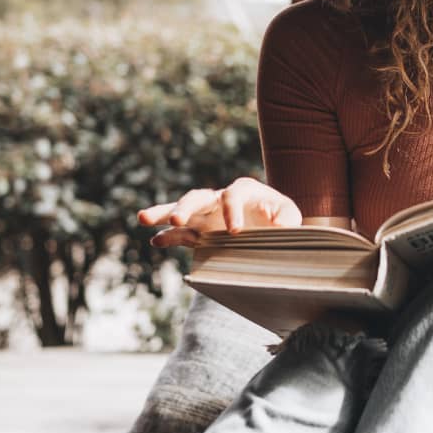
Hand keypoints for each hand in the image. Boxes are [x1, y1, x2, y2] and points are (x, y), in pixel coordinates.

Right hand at [138, 177, 301, 247]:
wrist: (274, 228)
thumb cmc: (282, 218)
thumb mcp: (290, 216)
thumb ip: (287, 219)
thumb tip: (278, 227)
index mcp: (244, 191)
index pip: (232, 195)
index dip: (232, 211)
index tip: (234, 232)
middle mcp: (220, 199)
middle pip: (198, 197)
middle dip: (186, 207)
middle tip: (176, 219)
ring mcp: (206, 215)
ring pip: (180, 210)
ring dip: (163, 214)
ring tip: (142, 219)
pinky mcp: (200, 231)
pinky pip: (181, 233)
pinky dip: (168, 236)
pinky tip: (155, 241)